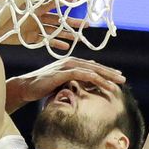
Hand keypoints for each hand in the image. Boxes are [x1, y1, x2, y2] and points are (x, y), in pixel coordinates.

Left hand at [0, 2, 84, 51]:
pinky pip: (47, 41)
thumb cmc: (2, 14)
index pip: (54, 2)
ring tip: (79, 37)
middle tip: (86, 25)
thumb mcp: (14, 6)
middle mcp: (38, 17)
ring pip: (55, 31)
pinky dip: (56, 44)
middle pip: (59, 19)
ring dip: (67, 34)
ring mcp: (36, 28)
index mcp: (35, 6)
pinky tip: (66, 46)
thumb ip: (24, 0)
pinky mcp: (32, 38)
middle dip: (72, 22)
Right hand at [6, 57, 125, 111]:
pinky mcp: (62, 73)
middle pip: (94, 66)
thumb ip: (71, 81)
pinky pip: (82, 75)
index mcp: (70, 63)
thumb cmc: (41, 87)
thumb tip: (82, 85)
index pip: (91, 66)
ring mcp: (65, 66)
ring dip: (106, 76)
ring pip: (91, 70)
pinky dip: (94, 79)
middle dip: (110, 72)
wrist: (25, 87)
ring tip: (118, 83)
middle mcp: (69, 61)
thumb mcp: (59, 83)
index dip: (105, 71)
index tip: (116, 77)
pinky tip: (104, 84)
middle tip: (123, 79)